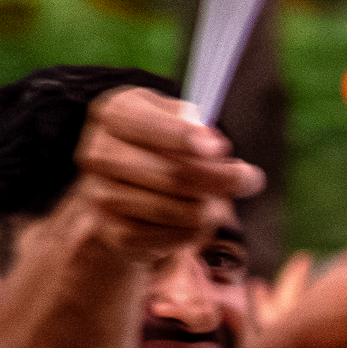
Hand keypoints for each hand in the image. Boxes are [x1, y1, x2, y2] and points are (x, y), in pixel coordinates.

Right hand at [63, 89, 262, 266]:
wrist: (120, 187)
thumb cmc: (157, 144)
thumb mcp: (174, 118)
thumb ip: (195, 124)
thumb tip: (215, 147)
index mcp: (113, 112)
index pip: (148, 125)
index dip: (184, 138)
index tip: (218, 148)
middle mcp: (98, 152)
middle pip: (173, 173)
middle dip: (220, 178)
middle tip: (248, 179)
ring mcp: (101, 193)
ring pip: (179, 209)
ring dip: (210, 207)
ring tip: (214, 198)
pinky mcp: (113, 230)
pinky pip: (173, 235)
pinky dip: (194, 229)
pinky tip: (192, 217)